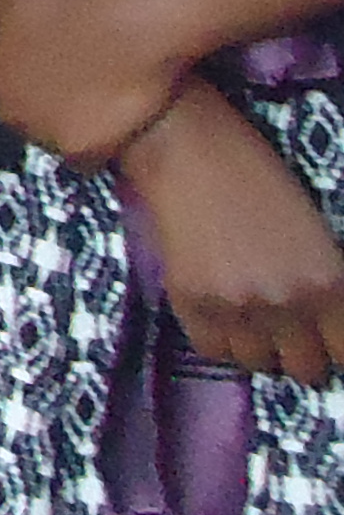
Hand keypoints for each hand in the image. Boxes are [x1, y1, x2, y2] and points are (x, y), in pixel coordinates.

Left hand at [0, 0, 188, 166]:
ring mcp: (44, 132)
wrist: (131, 18)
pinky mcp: (82, 150)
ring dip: (67, 126)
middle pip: (23, 117)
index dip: (26, 77)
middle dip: (43, 105)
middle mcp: (9, 109)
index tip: (51, 65)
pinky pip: (84, 159)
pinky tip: (113, 124)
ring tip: (98, 103)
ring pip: (52, 139)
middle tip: (77, 86)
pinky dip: (95, 146)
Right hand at [123, 84, 343, 384]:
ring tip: (250, 319)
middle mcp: (287, 304)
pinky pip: (213, 350)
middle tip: (289, 328)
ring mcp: (236, 308)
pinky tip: (220, 312)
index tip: (326, 338)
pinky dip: (219, 338)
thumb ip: (323, 281)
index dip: (336, 346)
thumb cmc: (258, 174)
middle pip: (304, 368)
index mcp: (328, 282)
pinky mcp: (191, 303)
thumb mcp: (314, 230)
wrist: (185, 146)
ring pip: (257, 363)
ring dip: (257, 346)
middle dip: (301, 351)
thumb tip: (321, 320)